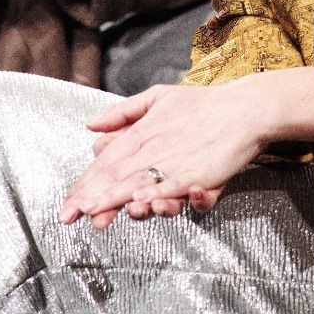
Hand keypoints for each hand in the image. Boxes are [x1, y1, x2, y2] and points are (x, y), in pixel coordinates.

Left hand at [59, 82, 269, 229]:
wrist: (245, 109)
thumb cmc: (203, 104)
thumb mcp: (158, 97)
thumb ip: (124, 112)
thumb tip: (91, 126)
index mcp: (143, 132)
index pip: (106, 161)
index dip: (85, 184)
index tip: (68, 204)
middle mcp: (155, 147)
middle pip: (117, 175)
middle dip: (91, 198)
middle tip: (69, 216)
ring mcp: (176, 161)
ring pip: (141, 183)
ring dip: (116, 199)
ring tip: (96, 212)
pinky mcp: (198, 173)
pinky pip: (176, 186)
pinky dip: (160, 195)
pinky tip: (143, 203)